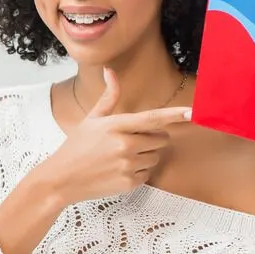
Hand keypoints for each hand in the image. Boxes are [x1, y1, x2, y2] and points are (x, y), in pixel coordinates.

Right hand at [37, 67, 192, 207]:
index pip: (152, 118)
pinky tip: (119, 170)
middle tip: (130, 141)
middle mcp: (125, 145)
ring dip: (146, 155)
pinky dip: (138, 172)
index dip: (174, 114)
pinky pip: (147, 173)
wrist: (61, 179)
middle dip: (152, 138)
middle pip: (161, 138)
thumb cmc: (76, 147)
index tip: (192, 112)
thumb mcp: (91, 119)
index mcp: (116, 125)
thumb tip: (110, 71)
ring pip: (156, 156)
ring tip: (122, 157)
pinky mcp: (129, 182)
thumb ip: (109, 97)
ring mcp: (128, 165)